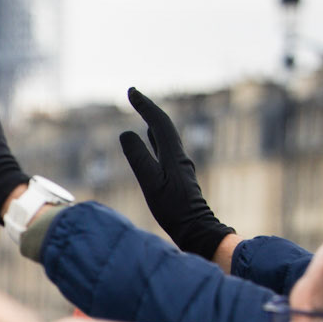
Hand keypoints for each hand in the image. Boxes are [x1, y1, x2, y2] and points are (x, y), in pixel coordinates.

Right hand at [118, 88, 233, 260]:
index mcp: (173, 154)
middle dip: (148, 109)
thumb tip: (126, 134)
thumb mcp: (151, 184)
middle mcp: (178, 156)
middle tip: (133, 96)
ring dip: (152, 123)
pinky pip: (165, 149)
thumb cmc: (173, 210)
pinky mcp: (178, 177)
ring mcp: (179, 166)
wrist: (196, 229)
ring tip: (142, 113)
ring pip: (165, 136)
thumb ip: (138, 158)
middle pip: (163, 125)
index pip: (158, 122)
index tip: (131, 92)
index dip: (145, 105)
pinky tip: (151, 140)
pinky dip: (155, 140)